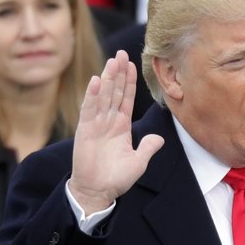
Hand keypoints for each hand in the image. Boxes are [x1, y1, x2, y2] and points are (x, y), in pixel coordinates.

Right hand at [69, 50, 163, 213]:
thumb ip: (148, 148)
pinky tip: (96, 81)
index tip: (132, 64)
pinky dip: (92, 96)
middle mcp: (108, 122)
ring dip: (107, 78)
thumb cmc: (117, 178)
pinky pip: (89, 110)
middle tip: (122, 53)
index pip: (126, 99)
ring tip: (112, 60)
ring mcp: (96, 124)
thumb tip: (160, 138)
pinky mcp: (85, 131)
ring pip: (103, 96)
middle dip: (119, 73)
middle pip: (114, 92)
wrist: (98, 191)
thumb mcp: (138, 162)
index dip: (129, 82)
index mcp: (121, 127)